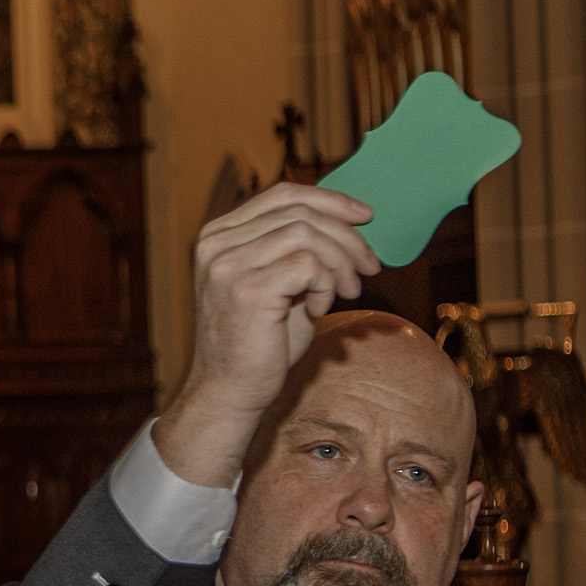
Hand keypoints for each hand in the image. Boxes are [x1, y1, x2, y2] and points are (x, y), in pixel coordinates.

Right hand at [157, 182, 378, 487]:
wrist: (231, 390)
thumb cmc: (260, 341)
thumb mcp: (278, 282)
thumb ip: (297, 248)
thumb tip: (349, 219)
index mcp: (218, 235)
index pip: (282, 195)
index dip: (330, 200)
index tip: (365, 217)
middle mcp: (216, 244)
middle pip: (300, 212)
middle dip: (347, 237)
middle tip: (368, 267)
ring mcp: (228, 265)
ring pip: (308, 235)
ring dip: (340, 263)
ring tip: (345, 293)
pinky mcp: (248, 289)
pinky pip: (309, 265)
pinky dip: (326, 284)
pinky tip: (319, 309)